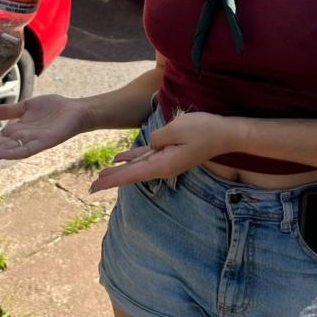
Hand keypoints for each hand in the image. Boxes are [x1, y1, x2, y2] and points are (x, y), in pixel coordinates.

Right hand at [0, 94, 88, 161]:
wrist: (75, 111)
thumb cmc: (53, 109)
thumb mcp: (25, 107)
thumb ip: (6, 112)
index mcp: (14, 132)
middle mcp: (19, 140)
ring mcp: (29, 143)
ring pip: (4, 151)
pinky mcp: (41, 144)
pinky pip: (23, 150)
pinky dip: (9, 153)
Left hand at [90, 111, 234, 191]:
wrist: (225, 133)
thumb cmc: (203, 130)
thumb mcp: (176, 129)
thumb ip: (157, 138)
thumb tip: (150, 144)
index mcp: (163, 164)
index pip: (132, 174)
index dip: (113, 179)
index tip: (95, 187)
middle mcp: (163, 166)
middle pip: (132, 174)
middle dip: (112, 179)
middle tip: (91, 187)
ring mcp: (167, 160)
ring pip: (137, 166)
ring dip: (119, 170)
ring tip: (101, 174)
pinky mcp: (170, 152)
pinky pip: (146, 156)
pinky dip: (131, 158)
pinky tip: (119, 158)